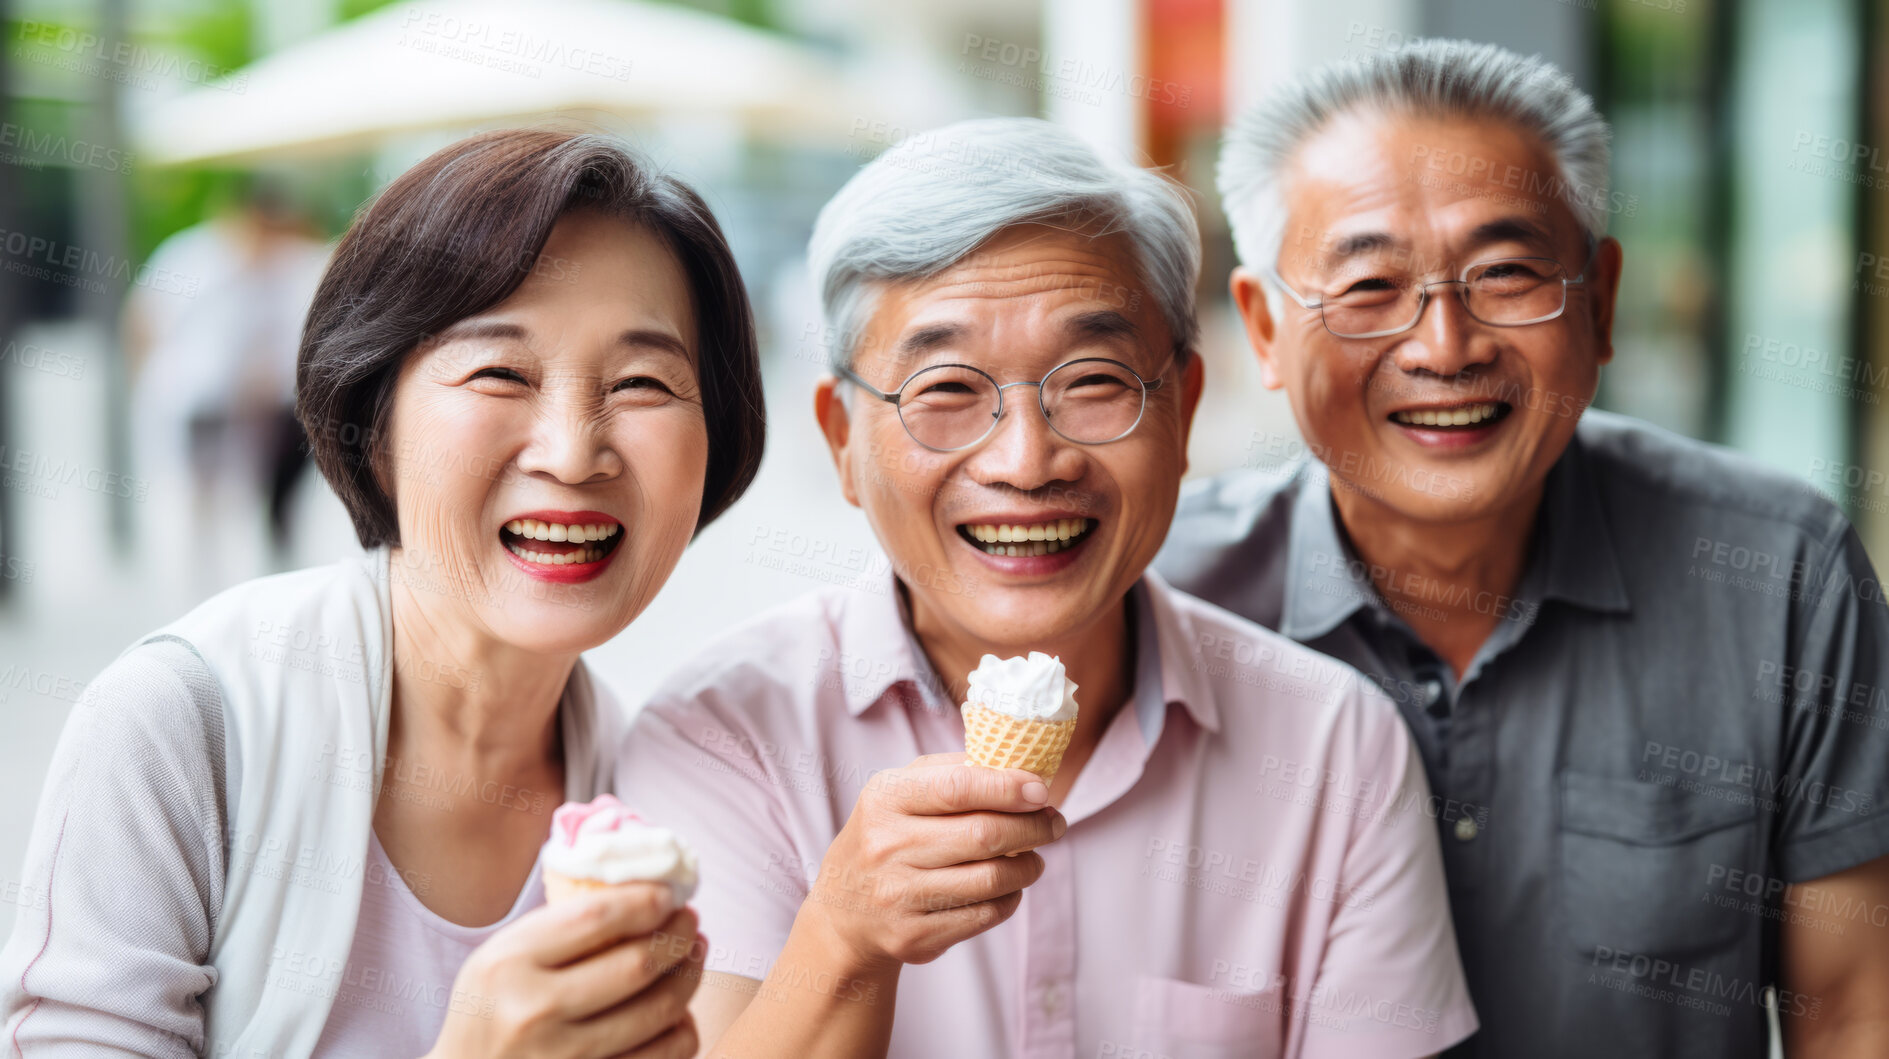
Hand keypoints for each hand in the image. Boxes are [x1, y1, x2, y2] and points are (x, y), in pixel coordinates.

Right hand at [424, 882, 705, 1058]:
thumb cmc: (490, 1010)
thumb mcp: (501, 958)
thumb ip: (558, 928)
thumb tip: (643, 890)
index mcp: (508, 963)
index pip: (596, 916)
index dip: (645, 899)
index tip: (670, 893)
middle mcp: (533, 1010)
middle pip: (637, 963)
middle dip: (679, 936)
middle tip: (690, 922)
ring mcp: (562, 1056)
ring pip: (659, 1011)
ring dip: (690, 977)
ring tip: (694, 956)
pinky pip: (663, 1055)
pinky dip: (681, 1029)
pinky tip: (679, 1011)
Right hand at [805, 752, 1065, 973]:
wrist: (843, 912)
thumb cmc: (887, 835)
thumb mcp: (901, 792)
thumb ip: (954, 771)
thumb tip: (1022, 770)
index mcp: (884, 799)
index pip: (957, 787)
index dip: (1007, 787)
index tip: (1042, 790)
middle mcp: (886, 847)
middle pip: (984, 835)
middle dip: (1033, 828)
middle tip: (1055, 823)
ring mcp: (898, 895)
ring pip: (991, 879)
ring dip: (1028, 866)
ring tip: (1035, 858)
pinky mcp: (914, 936)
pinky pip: (984, 915)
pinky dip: (1010, 898)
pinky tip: (1011, 887)